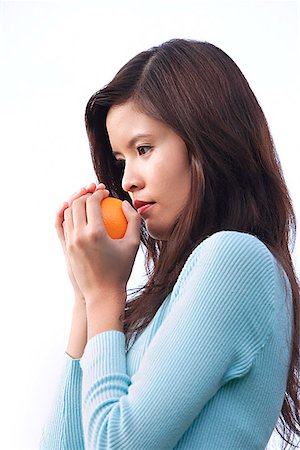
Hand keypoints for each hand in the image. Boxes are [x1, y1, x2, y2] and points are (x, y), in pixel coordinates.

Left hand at [62, 188, 140, 306]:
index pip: (91, 202)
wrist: (103, 293)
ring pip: (67, 213)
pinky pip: (62, 226)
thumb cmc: (122, 269)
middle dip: (85, 193)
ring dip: (75, 202)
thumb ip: (133, 220)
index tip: (106, 192)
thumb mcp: (133, 244)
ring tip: (86, 200)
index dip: (98, 193)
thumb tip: (124, 203)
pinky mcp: (66, 249)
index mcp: (95, 233)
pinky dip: (65, 215)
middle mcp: (79, 236)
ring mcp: (70, 243)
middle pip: (76, 204)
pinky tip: (73, 211)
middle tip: (95, 192)